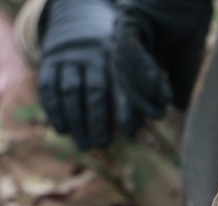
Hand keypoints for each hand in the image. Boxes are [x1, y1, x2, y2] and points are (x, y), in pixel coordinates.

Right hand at [38, 0, 142, 148]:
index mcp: (119, 57)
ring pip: (71, 91)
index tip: (128, 131)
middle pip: (95, 91)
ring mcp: (70, 56)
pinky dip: (55, 110)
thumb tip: (137, 129)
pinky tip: (62, 130)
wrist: (81, 17)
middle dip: (98, 121)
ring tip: (84, 144)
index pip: (122, 85)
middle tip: (102, 144)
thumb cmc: (113, 55)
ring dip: (77, 121)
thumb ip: (135, 92)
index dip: (125, 108)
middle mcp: (94, 55)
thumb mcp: (127, 63)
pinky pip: (48, 86)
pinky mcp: (50, 59)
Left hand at [112, 0, 212, 117]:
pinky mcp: (129, 19)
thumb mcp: (187, 55)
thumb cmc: (189, 14)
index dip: (139, 103)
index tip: (147, 123)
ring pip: (126, 66)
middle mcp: (125, 41)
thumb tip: (179, 107)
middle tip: (138, 126)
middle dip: (133, 103)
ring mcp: (125, 29)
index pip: (133, 83)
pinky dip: (142, 68)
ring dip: (141, 90)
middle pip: (124, 78)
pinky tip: (156, 85)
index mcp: (137, 51)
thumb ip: (181, 79)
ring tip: (157, 108)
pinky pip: (130, 46)